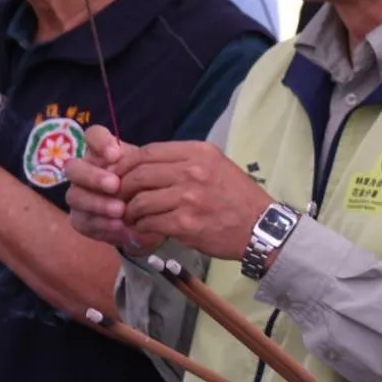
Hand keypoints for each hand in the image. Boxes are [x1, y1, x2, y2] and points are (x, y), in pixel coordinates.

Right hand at [64, 126, 161, 253]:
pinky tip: (118, 226)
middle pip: (74, 168)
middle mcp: (85, 172)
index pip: (92, 136)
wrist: (151, 218)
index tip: (115, 154)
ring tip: (120, 210)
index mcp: (103, 154)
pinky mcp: (81, 219)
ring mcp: (79, 196)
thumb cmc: (151, 188)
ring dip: (97, 203)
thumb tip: (130, 162)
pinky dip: (101, 224)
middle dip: (93, 176)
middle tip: (115, 185)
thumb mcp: (153, 175)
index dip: (99, 142)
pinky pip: (83, 221)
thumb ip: (142, 166)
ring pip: (75, 196)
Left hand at [113, 140, 273, 260]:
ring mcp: (189, 197)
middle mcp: (193, 171)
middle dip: (123, 189)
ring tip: (132, 217)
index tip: (118, 176)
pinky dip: (141, 227)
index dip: (125, 165)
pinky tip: (145, 229)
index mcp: (199, 152)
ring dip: (131, 212)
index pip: (147, 152)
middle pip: (139, 175)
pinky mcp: (186, 223)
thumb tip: (143, 166)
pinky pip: (149, 222)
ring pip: (140, 201)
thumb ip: (183, 162)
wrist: (262, 228)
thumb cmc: (237, 198)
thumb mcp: (216, 167)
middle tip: (120, 199)